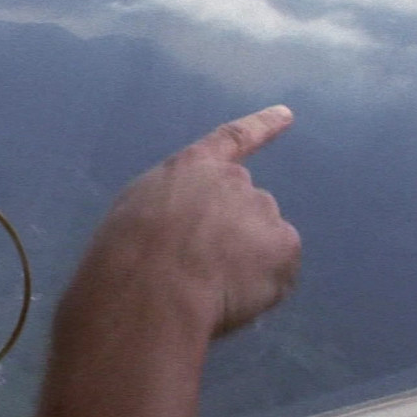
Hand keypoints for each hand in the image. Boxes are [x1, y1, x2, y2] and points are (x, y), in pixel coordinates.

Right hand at [69, 105, 300, 336]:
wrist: (152, 286)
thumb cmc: (128, 254)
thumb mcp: (138, 213)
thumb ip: (173, 209)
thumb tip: (186, 233)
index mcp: (193, 168)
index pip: (233, 139)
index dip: (262, 127)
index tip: (287, 114)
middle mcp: (235, 181)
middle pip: (247, 207)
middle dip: (234, 235)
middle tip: (202, 272)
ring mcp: (263, 211)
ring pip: (264, 243)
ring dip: (247, 263)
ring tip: (210, 291)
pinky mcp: (285, 246)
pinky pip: (280, 273)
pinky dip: (263, 289)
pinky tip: (231, 301)